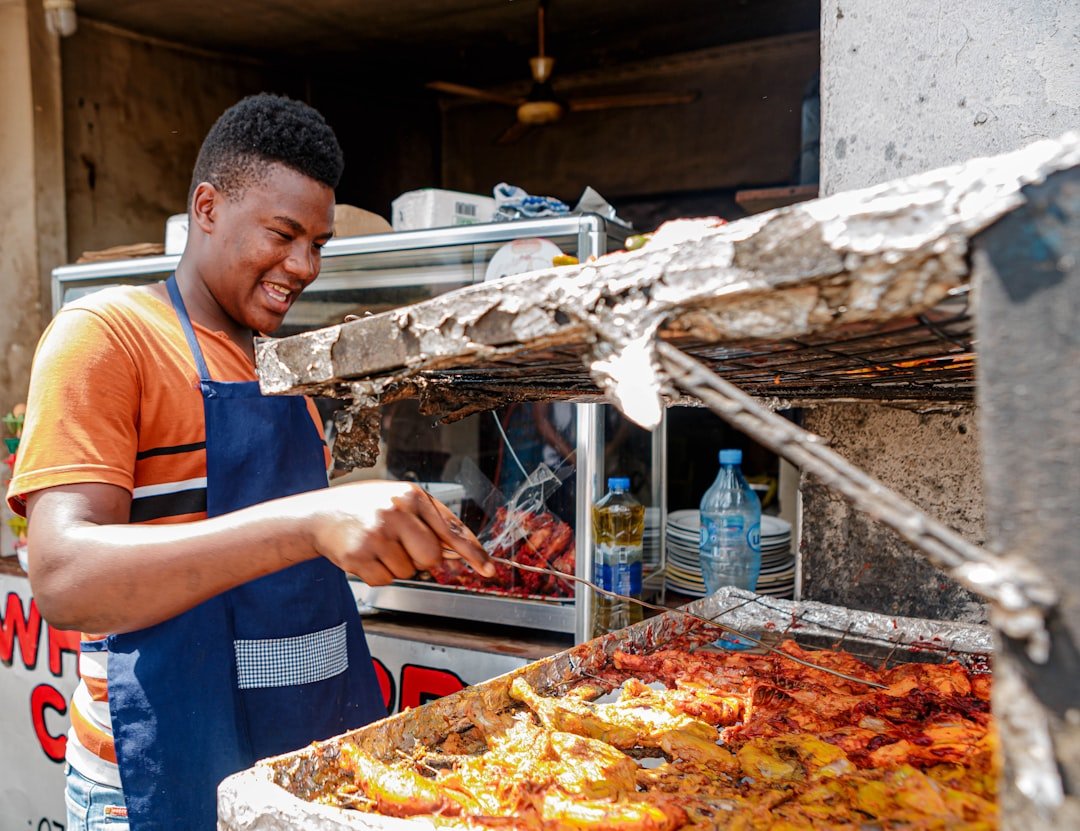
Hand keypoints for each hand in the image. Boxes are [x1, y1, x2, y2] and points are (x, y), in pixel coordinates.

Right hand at [304, 481, 493, 585]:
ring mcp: (376, 535)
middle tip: (403, 547)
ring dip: (397, 565)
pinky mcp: (359, 557)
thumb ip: (430, 523)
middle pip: (431, 558)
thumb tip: (458, 554)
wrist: (319, 514)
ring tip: (378, 545)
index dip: (473, 553)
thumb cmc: (365, 506)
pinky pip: (385, 580)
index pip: (451, 530)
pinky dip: (378, 573)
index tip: (489, 570)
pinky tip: (366, 554)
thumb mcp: (400, 501)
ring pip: (408, 571)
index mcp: (411, 496)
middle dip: (423, 560)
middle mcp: (395, 512)